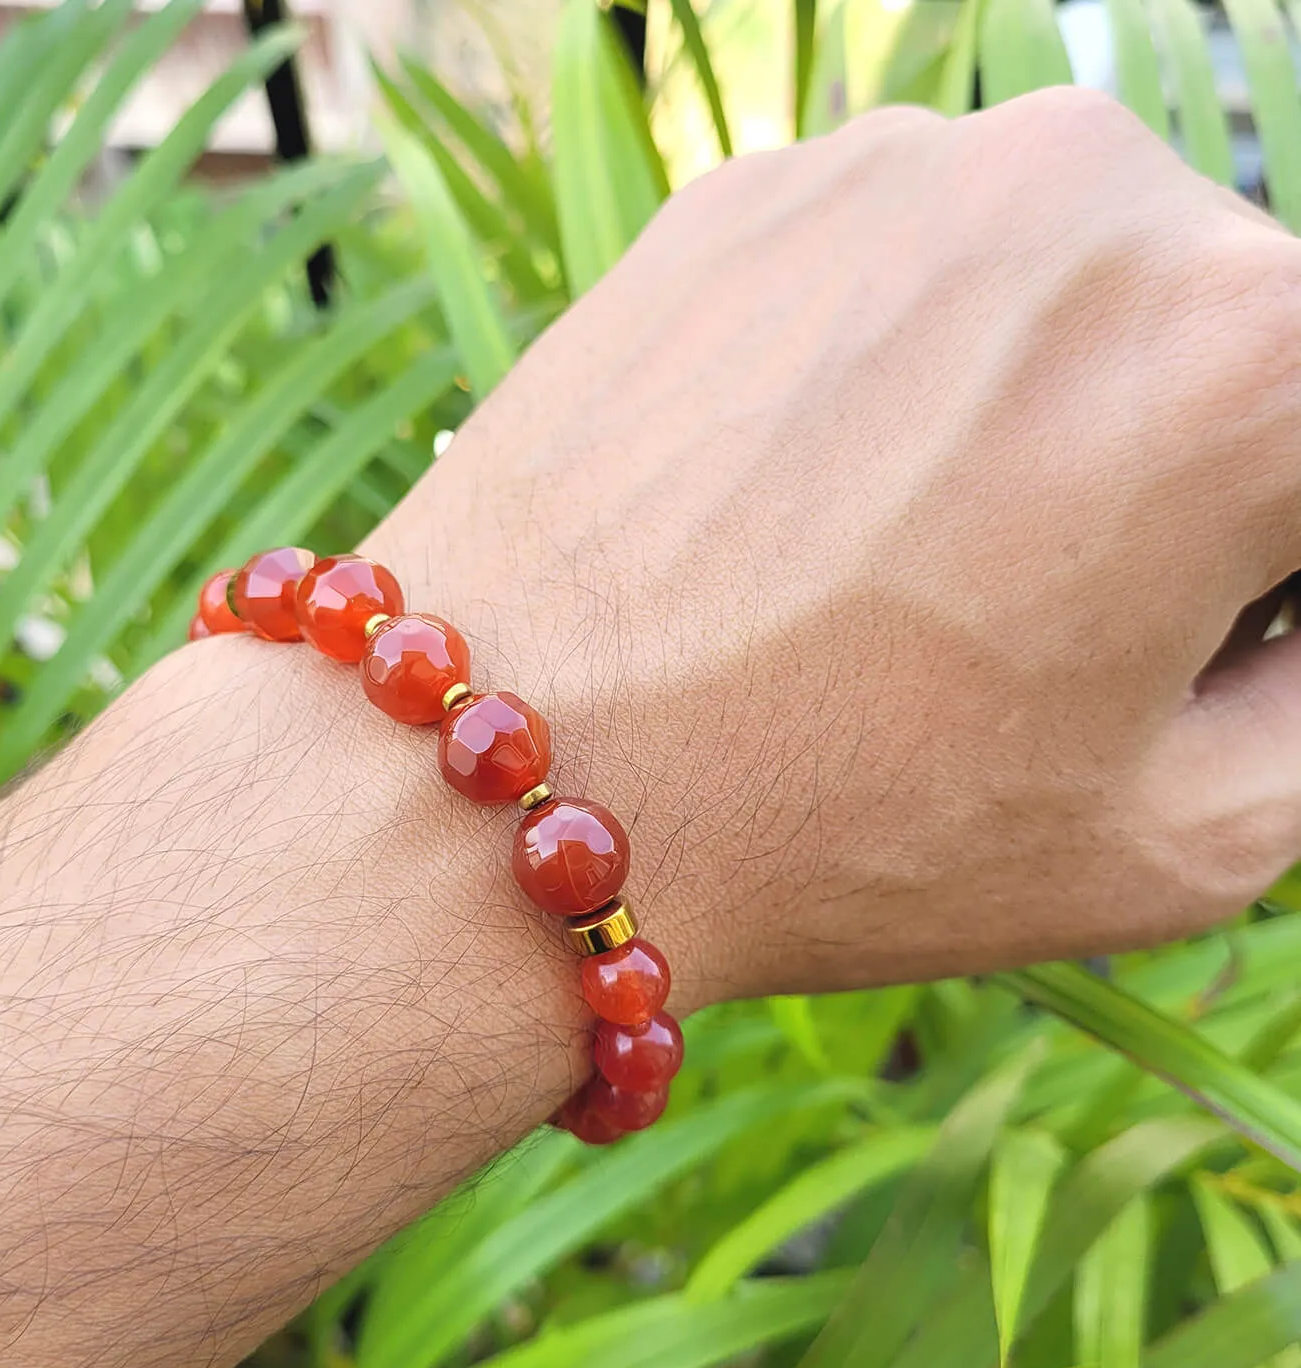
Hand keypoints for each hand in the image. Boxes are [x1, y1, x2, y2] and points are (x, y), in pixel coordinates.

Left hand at [373, 86, 1300, 1000]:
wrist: (505, 775)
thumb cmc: (842, 827)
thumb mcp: (1183, 837)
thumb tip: (1296, 606)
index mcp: (1254, 351)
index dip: (1270, 572)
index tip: (1182, 638)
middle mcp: (1090, 193)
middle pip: (1217, 343)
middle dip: (1173, 471)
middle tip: (1027, 621)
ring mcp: (897, 170)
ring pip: (1052, 294)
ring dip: (1029, 409)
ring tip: (891, 567)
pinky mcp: (748, 191)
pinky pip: (896, 275)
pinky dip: (889, 372)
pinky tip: (798, 500)